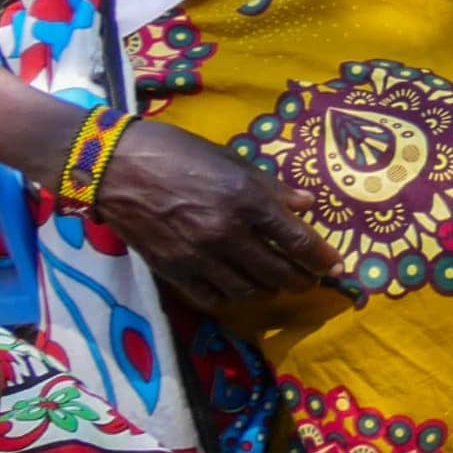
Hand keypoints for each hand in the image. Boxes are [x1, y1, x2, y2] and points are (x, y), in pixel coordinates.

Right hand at [91, 119, 343, 312]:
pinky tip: (237, 291)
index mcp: (247, 201)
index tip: (335, 266)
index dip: (320, 257)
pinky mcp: (172, 271)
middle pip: (276, 271)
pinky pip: (210, 298)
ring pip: (246, 290)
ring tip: (275, 284)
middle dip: (299, 279)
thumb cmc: (180, 154)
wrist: (117, 168)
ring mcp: (198, 257)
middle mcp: (227, 234)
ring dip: (267, 289)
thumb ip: (272, 187)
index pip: (296, 240)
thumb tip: (306, 204)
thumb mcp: (233, 161)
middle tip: (309, 279)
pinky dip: (230, 298)